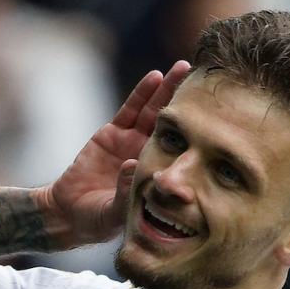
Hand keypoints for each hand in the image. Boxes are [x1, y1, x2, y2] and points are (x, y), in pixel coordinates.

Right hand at [39, 61, 190, 248]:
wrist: (69, 212)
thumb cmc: (96, 220)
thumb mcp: (114, 213)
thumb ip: (124, 192)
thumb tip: (132, 165)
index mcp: (156, 174)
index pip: (182, 150)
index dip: (198, 134)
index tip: (219, 118)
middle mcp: (148, 154)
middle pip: (172, 124)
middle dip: (188, 104)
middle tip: (208, 82)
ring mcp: (130, 141)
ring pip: (153, 111)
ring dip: (167, 89)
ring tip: (184, 68)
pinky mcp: (111, 134)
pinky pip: (130, 109)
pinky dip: (142, 92)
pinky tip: (155, 76)